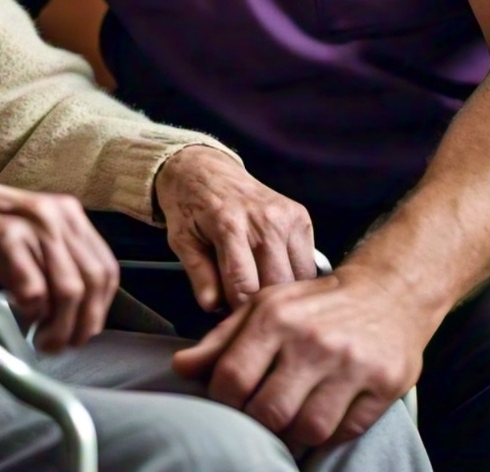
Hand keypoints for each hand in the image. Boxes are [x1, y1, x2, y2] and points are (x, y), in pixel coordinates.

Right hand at [0, 171, 119, 350]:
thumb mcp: (31, 235)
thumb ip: (58, 261)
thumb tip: (80, 314)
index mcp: (67, 213)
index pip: (106, 268)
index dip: (99, 309)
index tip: (83, 331)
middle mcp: (54, 214)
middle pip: (91, 282)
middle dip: (81, 325)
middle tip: (58, 345)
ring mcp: (28, 222)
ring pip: (69, 289)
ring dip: (58, 328)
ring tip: (40, 341)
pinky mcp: (0, 234)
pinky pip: (32, 287)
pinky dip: (31, 312)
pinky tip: (19, 316)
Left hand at [154, 146, 315, 310]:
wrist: (204, 168)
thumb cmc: (190, 205)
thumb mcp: (181, 240)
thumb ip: (199, 275)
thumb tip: (213, 307)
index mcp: (230, 224)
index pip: (244, 286)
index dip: (238, 312)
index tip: (232, 321)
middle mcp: (264, 219)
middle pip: (276, 286)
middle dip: (262, 307)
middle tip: (246, 310)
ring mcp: (286, 216)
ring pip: (297, 279)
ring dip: (282, 294)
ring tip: (261, 292)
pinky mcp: (300, 216)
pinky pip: (308, 263)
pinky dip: (295, 277)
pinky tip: (275, 274)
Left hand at [171, 263, 428, 447]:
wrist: (385, 292)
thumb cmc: (315, 303)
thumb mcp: (263, 307)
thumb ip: (221, 339)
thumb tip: (181, 367)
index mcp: (275, 317)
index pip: (233, 378)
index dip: (223, 401)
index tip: (228, 402)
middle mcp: (312, 340)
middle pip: (269, 411)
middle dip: (257, 422)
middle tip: (258, 417)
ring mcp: (350, 365)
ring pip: (307, 429)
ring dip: (292, 434)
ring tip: (288, 421)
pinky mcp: (384, 385)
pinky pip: (345, 431)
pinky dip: (328, 435)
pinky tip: (320, 417)